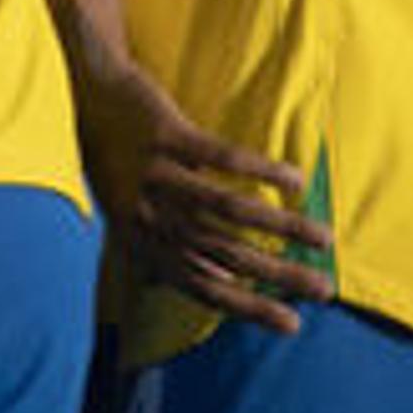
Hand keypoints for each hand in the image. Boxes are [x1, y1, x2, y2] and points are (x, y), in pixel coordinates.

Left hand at [72, 53, 332, 332]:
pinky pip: (224, 157)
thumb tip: (222, 281)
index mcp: (137, 240)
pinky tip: (296, 180)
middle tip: (325, 291)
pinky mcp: (166, 133)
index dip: (248, 308)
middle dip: (279, 276)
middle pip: (223, 254)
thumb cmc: (113, 154)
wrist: (88, 87)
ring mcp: (155, 172)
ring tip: (323, 240)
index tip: (293, 325)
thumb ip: (164, 249)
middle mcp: (145, 212)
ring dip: (283, 228)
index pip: (200, 286)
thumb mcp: (126, 211)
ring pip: (230, 209)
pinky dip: (264, 171)